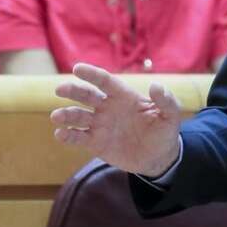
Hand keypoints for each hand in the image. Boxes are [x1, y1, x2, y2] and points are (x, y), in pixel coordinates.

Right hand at [51, 63, 181, 176]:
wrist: (158, 158)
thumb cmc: (164, 132)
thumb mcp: (170, 116)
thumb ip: (165, 100)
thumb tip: (156, 86)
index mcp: (123, 96)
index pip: (104, 81)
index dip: (91, 74)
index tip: (77, 68)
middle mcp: (108, 107)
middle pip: (87, 95)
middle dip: (73, 91)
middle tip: (60, 89)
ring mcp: (100, 125)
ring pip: (79, 116)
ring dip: (67, 115)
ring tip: (56, 116)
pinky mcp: (96, 143)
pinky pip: (79, 137)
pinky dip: (68, 135)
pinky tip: (60, 134)